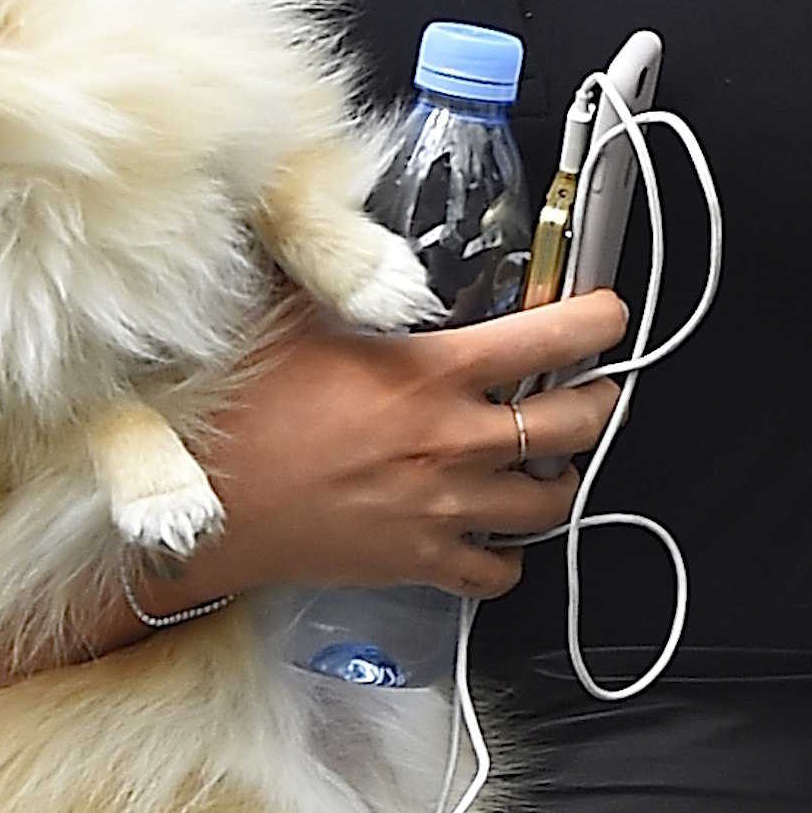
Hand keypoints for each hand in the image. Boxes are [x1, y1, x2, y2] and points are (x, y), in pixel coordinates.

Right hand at [148, 292, 630, 607]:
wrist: (200, 505)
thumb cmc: (235, 407)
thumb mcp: (290, 313)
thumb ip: (345, 275)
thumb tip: (360, 239)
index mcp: (433, 374)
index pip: (553, 340)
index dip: (599, 322)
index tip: (611, 315)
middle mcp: (454, 443)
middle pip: (576, 426)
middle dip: (598, 403)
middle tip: (592, 391)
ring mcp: (443, 509)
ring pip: (552, 503)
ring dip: (560, 479)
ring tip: (550, 463)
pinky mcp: (419, 563)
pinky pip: (497, 573)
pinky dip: (507, 556)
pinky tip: (495, 535)